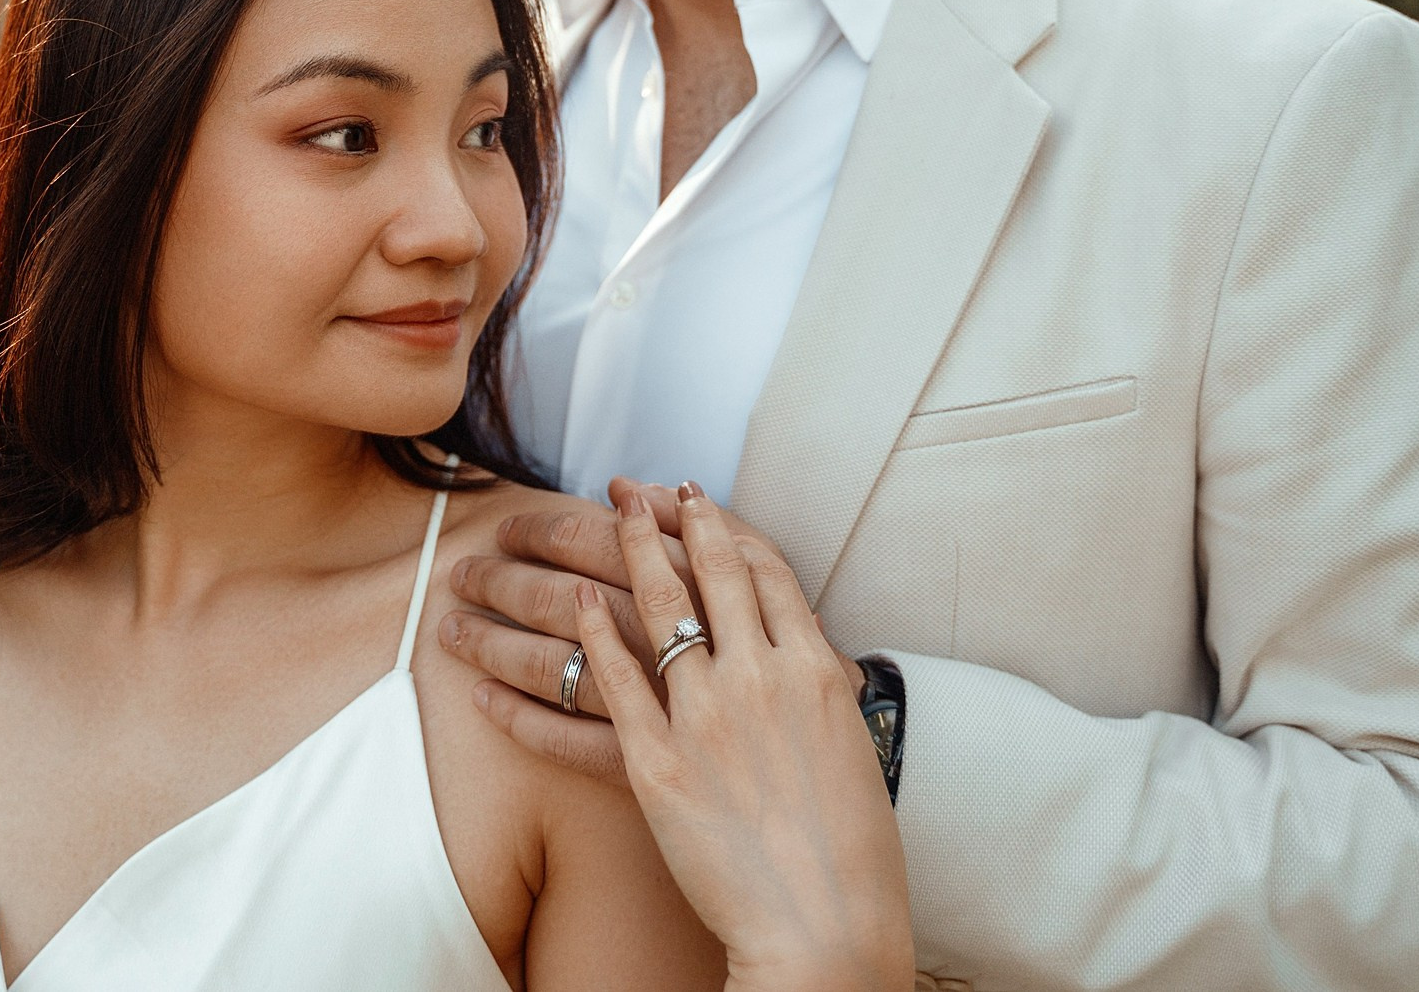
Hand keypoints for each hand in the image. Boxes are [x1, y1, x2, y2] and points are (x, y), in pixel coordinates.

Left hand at [573, 482, 913, 991]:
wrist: (825, 928)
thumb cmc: (852, 854)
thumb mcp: (848, 744)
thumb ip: (817, 686)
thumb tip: (799, 648)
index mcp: (815, 670)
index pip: (761, 569)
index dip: (720, 524)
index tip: (692, 498)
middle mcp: (760, 678)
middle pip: (704, 572)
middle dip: (663, 520)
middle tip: (632, 489)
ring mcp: (705, 719)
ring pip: (650, 611)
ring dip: (615, 555)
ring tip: (586, 524)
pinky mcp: (655, 768)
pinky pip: (606, 689)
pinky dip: (582, 641)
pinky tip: (566, 607)